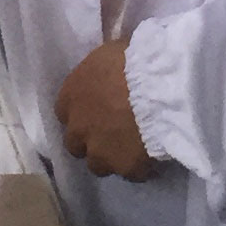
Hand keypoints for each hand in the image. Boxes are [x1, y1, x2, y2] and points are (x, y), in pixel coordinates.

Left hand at [56, 40, 157, 180]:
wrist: (160, 86)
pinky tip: (154, 156)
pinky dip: (140, 167)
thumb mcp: (110, 52)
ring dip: (111, 157)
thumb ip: (102, 70)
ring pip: (98, 164)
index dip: (82, 113)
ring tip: (134, 148)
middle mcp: (77, 128)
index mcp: (70, 96)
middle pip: (76, 143)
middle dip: (92, 140)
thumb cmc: (134, 59)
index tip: (99, 110)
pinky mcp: (125, 168)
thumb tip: (109, 69)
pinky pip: (131, 172)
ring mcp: (99, 152)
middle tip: (115, 133)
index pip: (65, 112)